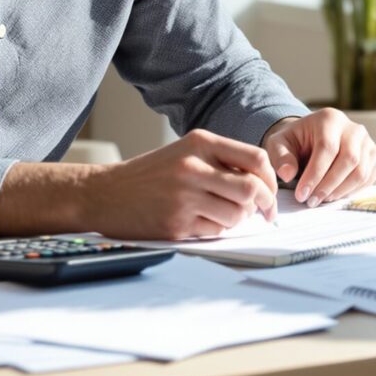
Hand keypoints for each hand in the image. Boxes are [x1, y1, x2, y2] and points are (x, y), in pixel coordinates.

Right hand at [83, 130, 278, 239]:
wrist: (103, 194)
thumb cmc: (148, 175)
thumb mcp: (184, 152)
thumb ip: (220, 161)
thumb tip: (263, 184)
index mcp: (200, 143)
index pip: (256, 158)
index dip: (271, 179)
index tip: (270, 192)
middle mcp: (193, 167)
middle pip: (251, 189)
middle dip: (264, 205)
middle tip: (263, 213)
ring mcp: (184, 197)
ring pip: (237, 215)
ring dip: (238, 220)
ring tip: (224, 216)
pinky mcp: (176, 224)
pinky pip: (215, 232)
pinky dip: (217, 231)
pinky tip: (201, 223)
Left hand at [264, 109, 375, 206]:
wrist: (311, 139)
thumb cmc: (295, 142)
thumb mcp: (279, 144)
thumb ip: (280, 157)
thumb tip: (288, 174)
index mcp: (329, 119)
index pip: (327, 148)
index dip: (315, 174)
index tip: (301, 194)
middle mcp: (353, 128)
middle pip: (349, 159)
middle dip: (329, 185)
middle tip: (311, 201)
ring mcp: (367, 143)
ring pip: (361, 171)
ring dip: (341, 191)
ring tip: (321, 199)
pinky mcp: (374, 157)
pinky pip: (370, 178)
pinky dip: (353, 191)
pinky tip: (335, 195)